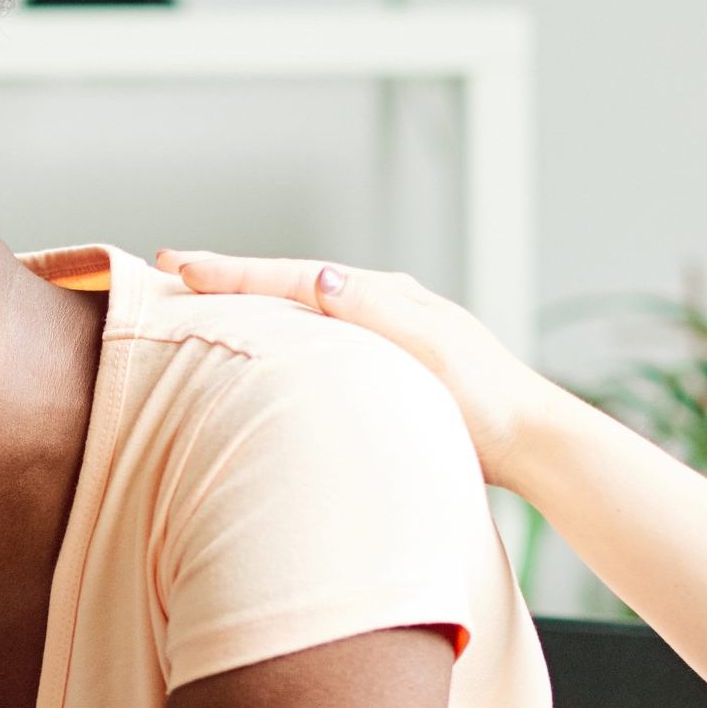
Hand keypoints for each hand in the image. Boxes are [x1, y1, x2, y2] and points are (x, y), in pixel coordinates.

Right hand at [157, 250, 565, 490]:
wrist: (533, 441)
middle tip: (173, 269)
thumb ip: (377, 314)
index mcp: (386, 296)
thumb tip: (322, 277)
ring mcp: (385, 331)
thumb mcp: (432, 355)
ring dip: (254, 299)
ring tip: (204, 298)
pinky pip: (319, 334)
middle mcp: (382, 304)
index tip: (180, 266)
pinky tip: (267, 343)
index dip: (235, 272)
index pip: (295, 275)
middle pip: (292, 281)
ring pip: (304, 306)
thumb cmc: (487, 405)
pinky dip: (283, 327)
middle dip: (232, 276)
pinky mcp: (388, 363)